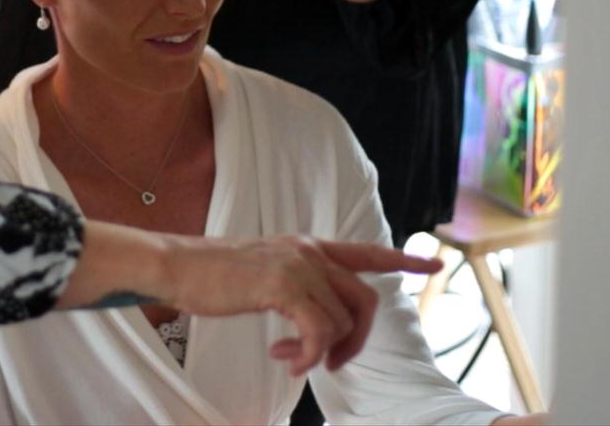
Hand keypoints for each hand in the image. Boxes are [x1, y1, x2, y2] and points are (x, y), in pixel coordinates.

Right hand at [60, 222, 440, 375]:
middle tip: (330, 364)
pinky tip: (285, 359)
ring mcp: (298, 265)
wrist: (175, 266)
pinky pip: (319, 332)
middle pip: (364, 299)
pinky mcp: (283, 285)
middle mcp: (309, 250)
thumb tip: (316, 320)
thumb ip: (295, 285)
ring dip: (322, 352)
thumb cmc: (211, 276)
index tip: (433, 265)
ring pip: (342, 320)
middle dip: (356, 339)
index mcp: (307, 246)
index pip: (367, 253)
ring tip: (290, 359)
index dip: (402, 262)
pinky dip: (308, 355)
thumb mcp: (263, 273)